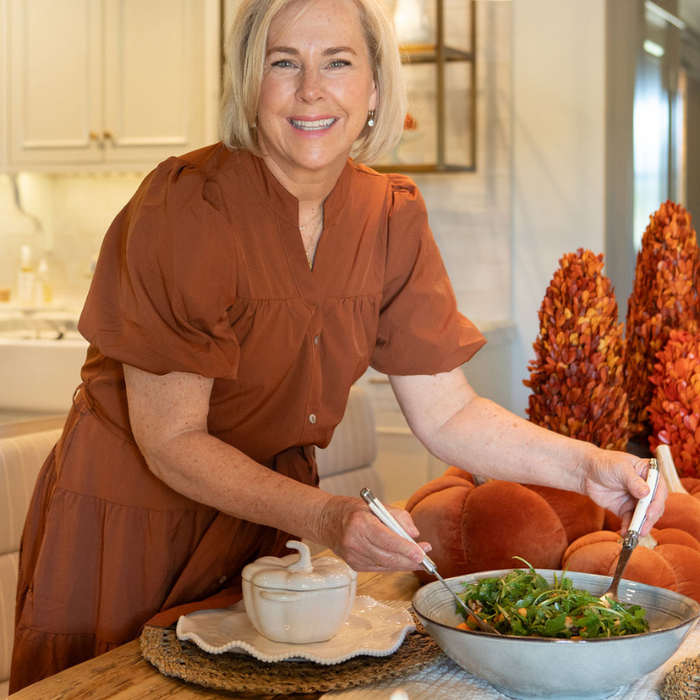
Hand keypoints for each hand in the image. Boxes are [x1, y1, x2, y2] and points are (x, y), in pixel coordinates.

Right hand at [316, 495, 431, 570]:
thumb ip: (397, 517)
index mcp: (361, 524)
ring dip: (404, 564)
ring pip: (386, 565)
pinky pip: (379, 568)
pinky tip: (402, 561)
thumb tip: (414, 533)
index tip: (422, 552)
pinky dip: (393, 565)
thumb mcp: (375, 505)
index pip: (388, 540)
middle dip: (410, 559)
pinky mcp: (354, 565)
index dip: (407, 548)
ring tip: (418, 560)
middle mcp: (355, 542)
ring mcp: (354, 556)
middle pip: (389, 556)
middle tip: (426, 557)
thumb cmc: (351, 510)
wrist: (325, 520)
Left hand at [582, 451, 666, 536]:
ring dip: (641, 526)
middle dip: (650, 518)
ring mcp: (636, 500)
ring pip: (644, 516)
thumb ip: (633, 481)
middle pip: (654, 505)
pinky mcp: (625, 509)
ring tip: (635, 534)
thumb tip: (646, 493)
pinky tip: (625, 533)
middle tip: (643, 528)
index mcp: (649, 474)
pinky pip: (629, 520)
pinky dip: (628, 527)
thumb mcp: (620, 468)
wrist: (587, 471)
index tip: (649, 512)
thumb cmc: (605, 463)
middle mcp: (646, 488)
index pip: (659, 489)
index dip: (656, 503)